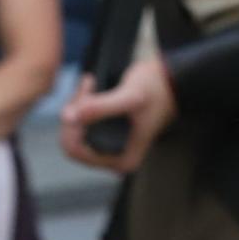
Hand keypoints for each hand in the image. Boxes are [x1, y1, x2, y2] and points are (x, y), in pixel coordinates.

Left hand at [61, 60, 177, 174]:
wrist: (171, 80)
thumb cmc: (157, 91)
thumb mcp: (130, 97)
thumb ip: (101, 108)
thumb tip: (67, 116)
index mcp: (121, 160)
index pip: (77, 151)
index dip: (73, 125)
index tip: (84, 98)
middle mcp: (113, 158)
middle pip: (72, 142)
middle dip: (74, 113)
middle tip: (88, 87)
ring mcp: (108, 147)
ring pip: (73, 130)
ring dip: (76, 104)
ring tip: (90, 83)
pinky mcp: (105, 134)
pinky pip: (80, 123)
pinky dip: (80, 103)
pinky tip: (91, 84)